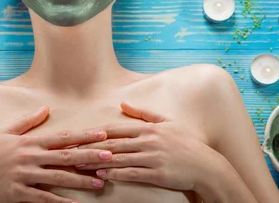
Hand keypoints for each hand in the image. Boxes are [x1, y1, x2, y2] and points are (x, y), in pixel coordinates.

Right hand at [0, 106, 114, 202]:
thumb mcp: (4, 133)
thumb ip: (27, 122)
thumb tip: (46, 108)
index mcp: (28, 142)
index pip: (61, 138)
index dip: (83, 136)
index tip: (102, 134)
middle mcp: (28, 158)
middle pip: (65, 157)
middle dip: (89, 156)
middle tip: (110, 157)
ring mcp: (24, 176)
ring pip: (58, 179)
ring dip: (81, 181)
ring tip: (100, 183)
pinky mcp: (19, 194)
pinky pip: (44, 199)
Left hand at [75, 102, 218, 192]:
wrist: (206, 165)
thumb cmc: (186, 143)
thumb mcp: (166, 122)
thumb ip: (143, 113)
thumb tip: (124, 103)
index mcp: (148, 128)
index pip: (116, 129)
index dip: (96, 132)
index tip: (79, 135)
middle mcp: (148, 140)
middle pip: (113, 143)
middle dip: (90, 147)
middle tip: (71, 150)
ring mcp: (152, 157)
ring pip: (119, 158)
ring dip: (98, 161)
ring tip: (80, 164)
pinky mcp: (157, 173)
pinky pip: (132, 173)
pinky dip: (116, 174)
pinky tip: (102, 175)